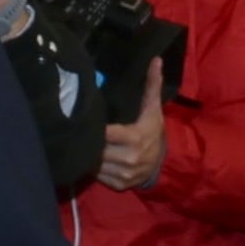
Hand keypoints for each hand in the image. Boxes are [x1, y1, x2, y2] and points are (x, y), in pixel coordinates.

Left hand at [95, 61, 166, 191]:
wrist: (164, 163)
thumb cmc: (154, 132)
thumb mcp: (153, 109)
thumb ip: (152, 85)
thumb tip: (156, 60)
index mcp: (134, 138)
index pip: (104, 132)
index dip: (94, 127)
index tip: (85, 120)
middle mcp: (128, 158)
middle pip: (97, 148)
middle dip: (89, 140)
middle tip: (80, 131)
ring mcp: (123, 174)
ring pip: (94, 163)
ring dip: (88, 155)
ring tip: (84, 144)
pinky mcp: (118, 185)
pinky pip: (97, 176)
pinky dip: (94, 168)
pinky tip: (92, 158)